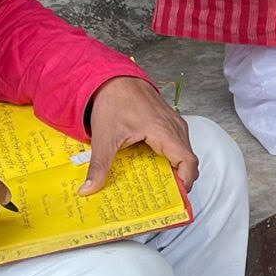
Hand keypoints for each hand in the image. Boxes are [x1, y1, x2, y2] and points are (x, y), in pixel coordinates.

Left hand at [79, 75, 197, 194]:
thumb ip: (99, 166)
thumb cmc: (112, 103)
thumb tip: (88, 190)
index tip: (174, 197)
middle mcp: (174, 127)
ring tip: (158, 185)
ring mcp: (174, 122)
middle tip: (163, 197)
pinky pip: (177, 143)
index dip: (186, 182)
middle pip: (187, 160)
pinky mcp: (169, 121)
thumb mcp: (104, 138)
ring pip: (183, 152)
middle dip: (179, 180)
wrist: (112, 78)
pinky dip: (170, 157)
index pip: (188, 161)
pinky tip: (153, 166)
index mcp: (163, 131)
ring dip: (175, 169)